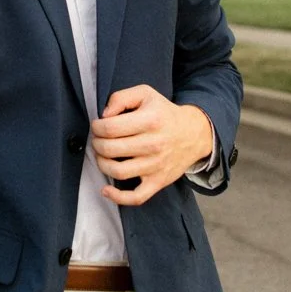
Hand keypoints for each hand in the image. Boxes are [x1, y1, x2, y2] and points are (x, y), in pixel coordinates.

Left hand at [91, 85, 214, 206]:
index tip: (97, 126)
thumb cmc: (164, 113)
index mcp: (150, 120)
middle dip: (97, 143)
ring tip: (102, 155)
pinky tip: (106, 190)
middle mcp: (154, 144)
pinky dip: (117, 197)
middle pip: (110, 149)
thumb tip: (104, 115)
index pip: (109, 128)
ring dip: (102, 164)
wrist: (194, 134)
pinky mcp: (158, 181)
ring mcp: (156, 166)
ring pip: (117, 172)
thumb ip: (120, 98)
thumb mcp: (145, 94)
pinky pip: (136, 197)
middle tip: (98, 139)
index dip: (96, 127)